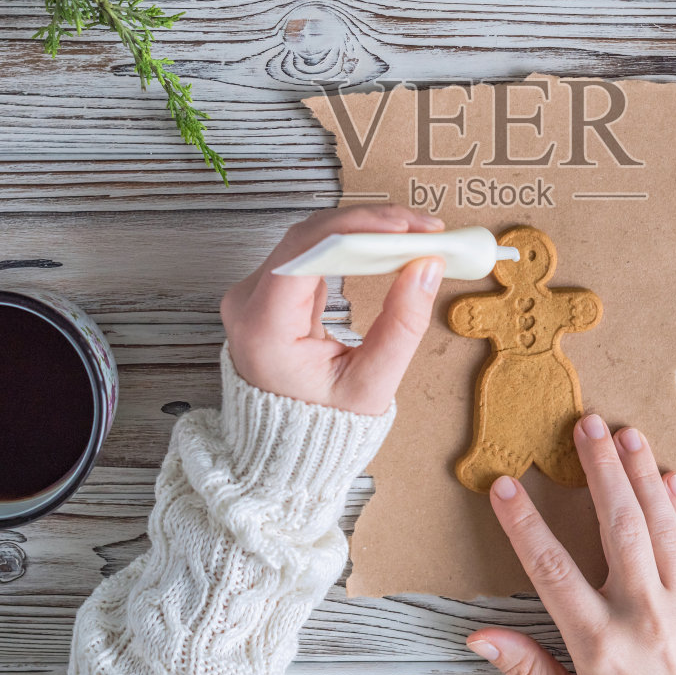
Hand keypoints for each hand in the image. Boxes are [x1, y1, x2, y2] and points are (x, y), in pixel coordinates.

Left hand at [220, 206, 445, 415]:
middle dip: (368, 225)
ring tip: (412, 234)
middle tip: (422, 228)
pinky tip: (385, 245)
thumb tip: (427, 266)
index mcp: (263, 329)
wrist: (284, 449)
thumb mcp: (371, 384)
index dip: (354, 229)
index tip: (403, 227)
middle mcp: (247, 303)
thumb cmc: (321, 426)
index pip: (304, 254)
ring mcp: (254, 294)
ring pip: (310, 239)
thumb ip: (402, 325)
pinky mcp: (269, 291)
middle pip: (308, 239)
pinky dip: (349, 245)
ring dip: (362, 231)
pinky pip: (310, 253)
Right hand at [468, 416, 675, 674]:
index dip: (524, 525)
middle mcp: (642, 616)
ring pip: (662, 528)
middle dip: (600, 471)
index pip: (551, 570)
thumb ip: (528, 667)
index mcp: (598, 642)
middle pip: (619, 528)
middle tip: (586, 425)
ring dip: (644, 476)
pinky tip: (672, 480)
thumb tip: (479, 637)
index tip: (505, 487)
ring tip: (627, 435)